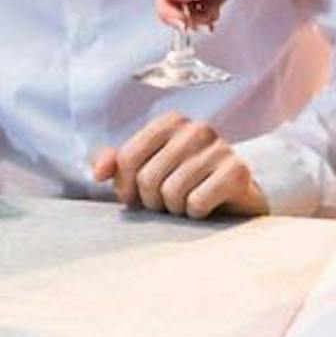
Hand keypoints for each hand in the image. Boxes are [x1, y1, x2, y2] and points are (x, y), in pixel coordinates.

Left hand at [90, 112, 269, 219]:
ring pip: (172, 193)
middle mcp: (196, 128)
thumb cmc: (185, 185)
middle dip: (153, 202)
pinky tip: (207, 208)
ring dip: (175, 210)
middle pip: (148, 178)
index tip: (137, 199)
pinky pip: (196, 203)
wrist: (238, 203)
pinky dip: (196, 215)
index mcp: (170, 121)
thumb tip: (98, 173)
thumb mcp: (146, 170)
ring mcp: (220, 147)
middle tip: (168, 204)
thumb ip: (116, 164)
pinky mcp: (237, 171)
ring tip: (187, 205)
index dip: (126, 188)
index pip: (126, 159)